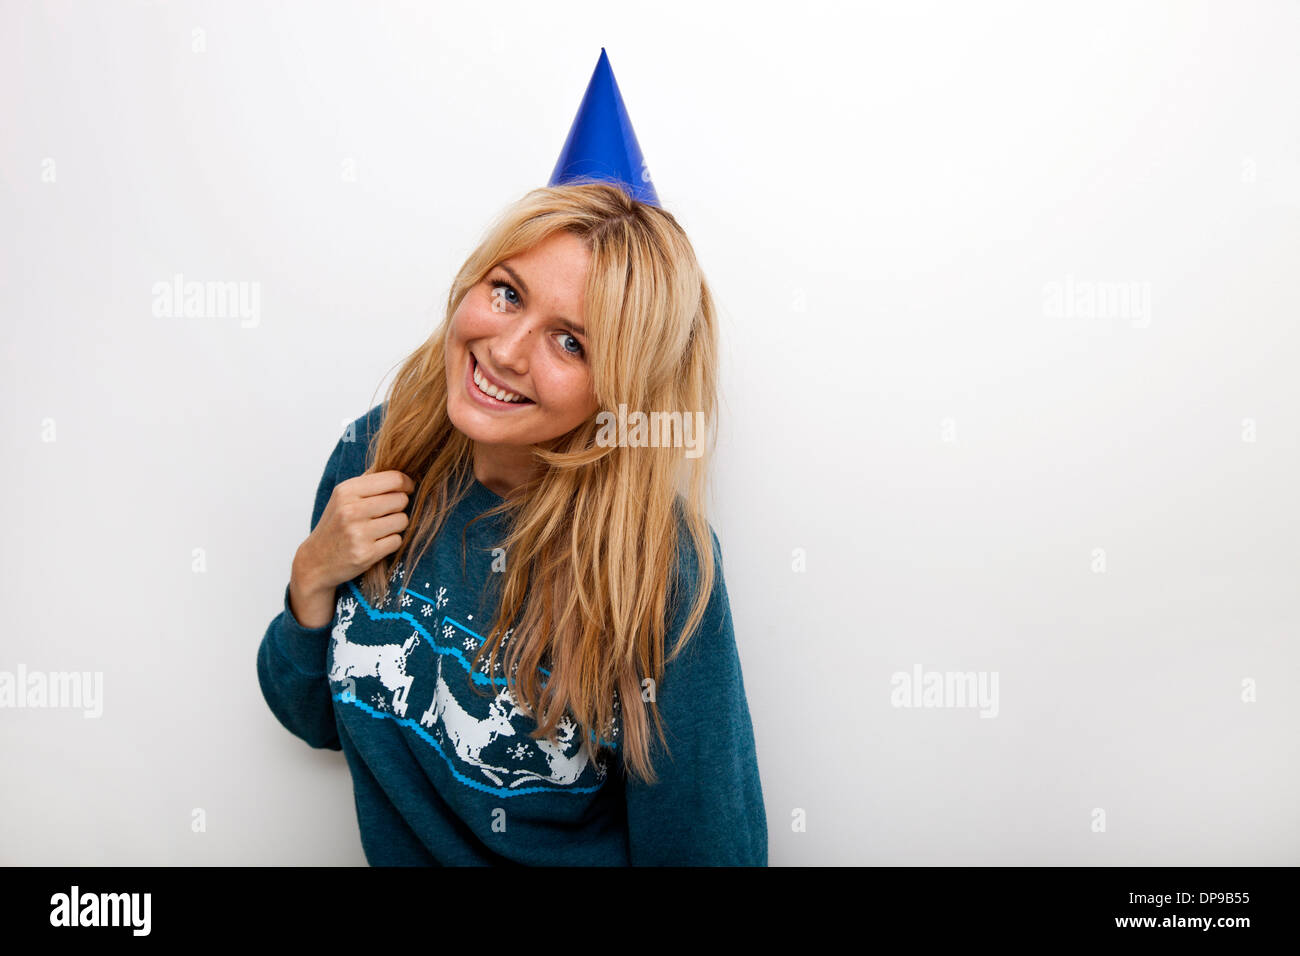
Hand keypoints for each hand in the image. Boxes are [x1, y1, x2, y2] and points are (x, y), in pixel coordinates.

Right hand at [289, 470, 415, 626]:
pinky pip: (397, 541)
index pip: (394, 479)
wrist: (315, 561)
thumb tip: (401, 473)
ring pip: (402, 520)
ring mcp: (358, 533)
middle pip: (401, 500)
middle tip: (387, 513)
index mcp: (346, 491)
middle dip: (399, 507)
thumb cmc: (335, 526)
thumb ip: (369, 482)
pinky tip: (377, 543)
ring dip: (397, 526)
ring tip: (380, 529)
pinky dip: (391, 542)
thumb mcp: (343, 497)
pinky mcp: (366, 553)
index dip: (407, 484)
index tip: (407, 489)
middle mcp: (351, 510)